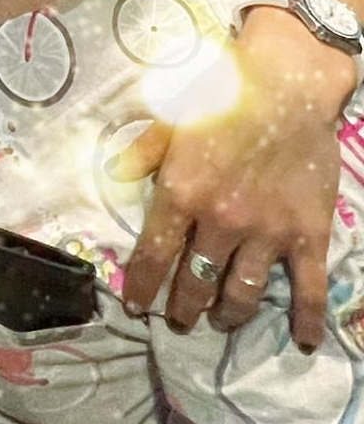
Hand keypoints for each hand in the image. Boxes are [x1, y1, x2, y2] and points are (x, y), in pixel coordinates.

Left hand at [113, 10, 348, 348]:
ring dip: (228, 314)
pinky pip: (308, 288)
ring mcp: (267, 232)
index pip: (153, 255)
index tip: (134, 305)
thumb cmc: (223, 92)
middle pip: (196, 281)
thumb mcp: (170, 116)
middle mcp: (221, 222)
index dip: (142, 286)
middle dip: (183, 307)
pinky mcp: (307, 234)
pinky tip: (302, 341)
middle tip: (179, 319)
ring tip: (219, 320)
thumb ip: (144, 152)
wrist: (288, 83)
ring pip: (242, 293)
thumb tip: (115, 176)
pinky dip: (306, 319)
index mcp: (182, 193)